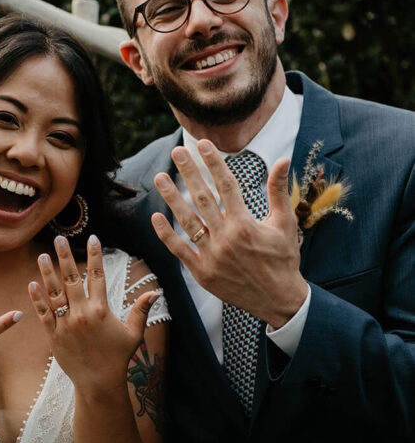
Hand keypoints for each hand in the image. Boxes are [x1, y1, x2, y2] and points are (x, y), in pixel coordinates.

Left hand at [28, 235, 157, 392]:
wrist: (98, 382)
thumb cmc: (118, 358)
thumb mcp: (133, 334)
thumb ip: (141, 310)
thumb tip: (156, 291)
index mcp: (101, 310)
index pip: (97, 276)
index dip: (95, 255)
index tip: (93, 238)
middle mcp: (82, 314)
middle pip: (72, 279)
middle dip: (65, 256)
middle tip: (59, 238)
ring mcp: (66, 324)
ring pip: (55, 293)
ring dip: (47, 273)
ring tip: (42, 255)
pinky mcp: (53, 336)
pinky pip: (44, 313)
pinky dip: (37, 299)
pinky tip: (32, 283)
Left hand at [152, 140, 307, 328]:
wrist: (278, 299)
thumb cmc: (283, 259)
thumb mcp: (285, 223)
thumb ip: (278, 191)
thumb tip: (283, 160)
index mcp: (246, 223)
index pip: (226, 185)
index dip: (213, 162)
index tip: (202, 144)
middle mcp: (226, 237)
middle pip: (203, 198)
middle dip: (189, 172)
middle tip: (177, 152)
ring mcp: (212, 256)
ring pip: (187, 221)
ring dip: (172, 198)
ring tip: (160, 177)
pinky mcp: (202, 272)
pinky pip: (179, 250)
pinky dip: (167, 234)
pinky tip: (157, 216)